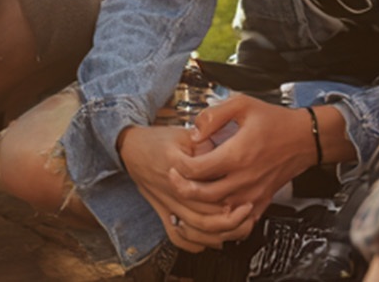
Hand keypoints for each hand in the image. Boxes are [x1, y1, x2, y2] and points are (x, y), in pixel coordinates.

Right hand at [117, 125, 251, 252]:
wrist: (130, 149)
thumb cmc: (157, 141)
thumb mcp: (183, 135)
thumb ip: (205, 144)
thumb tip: (226, 155)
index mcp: (177, 170)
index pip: (206, 193)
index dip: (228, 198)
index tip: (244, 194)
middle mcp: (172, 192)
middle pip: (204, 218)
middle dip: (231, 220)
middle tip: (248, 212)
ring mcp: (166, 206)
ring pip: (195, 232)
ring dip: (218, 235)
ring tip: (236, 227)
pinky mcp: (163, 214)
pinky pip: (178, 238)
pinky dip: (196, 244)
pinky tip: (212, 239)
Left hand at [166, 94, 316, 234]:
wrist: (304, 139)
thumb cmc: (274, 121)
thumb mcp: (242, 104)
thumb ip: (214, 115)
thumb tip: (195, 133)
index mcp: (237, 155)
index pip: (197, 170)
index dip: (179, 167)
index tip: (173, 161)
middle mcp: (244, 179)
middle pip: (202, 196)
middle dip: (182, 188)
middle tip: (172, 178)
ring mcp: (253, 195)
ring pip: (217, 212)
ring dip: (199, 206)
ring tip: (188, 192)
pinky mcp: (261, 203)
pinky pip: (239, 223)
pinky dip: (223, 221)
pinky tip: (212, 209)